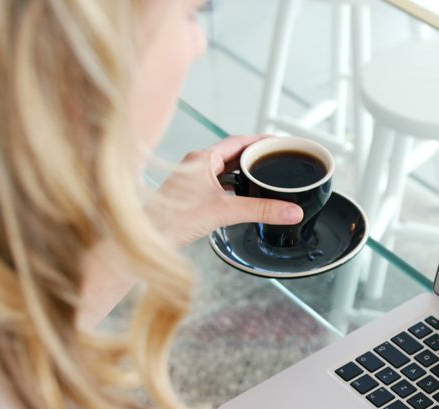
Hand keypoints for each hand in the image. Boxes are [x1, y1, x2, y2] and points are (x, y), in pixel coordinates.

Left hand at [145, 135, 303, 247]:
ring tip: (264, 177)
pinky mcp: (191, 195)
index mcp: (202, 159)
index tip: (277, 142)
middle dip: (255, 157)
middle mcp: (196, 165)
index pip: (238, 141)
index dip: (260, 141)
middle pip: (233, 154)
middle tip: (275, 160)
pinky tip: (243, 196)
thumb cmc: (172, 219)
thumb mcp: (224, 211)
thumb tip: (290, 210)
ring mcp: (192, 180)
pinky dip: (234, 187)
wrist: (148, 237)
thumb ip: (261, 210)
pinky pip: (218, 185)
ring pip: (225, 170)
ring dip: (244, 173)